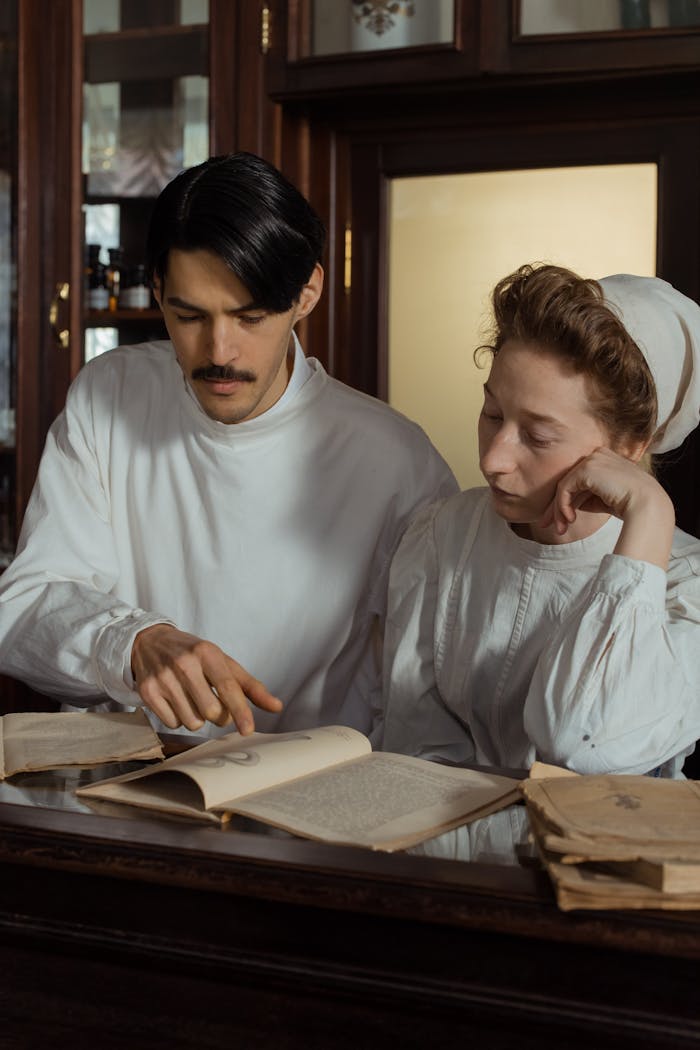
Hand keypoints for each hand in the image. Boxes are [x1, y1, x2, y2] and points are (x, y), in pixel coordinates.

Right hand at [131, 625, 282, 733]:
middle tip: (215, 704)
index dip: (240, 711)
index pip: (228, 686)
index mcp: (207, 652)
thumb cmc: (193, 654)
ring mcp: (163, 678)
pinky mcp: (147, 691)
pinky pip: (173, 723)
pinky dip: (179, 718)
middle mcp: (184, 663)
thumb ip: (250, 685)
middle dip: (219, 716)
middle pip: (211, 711)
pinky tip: (177, 701)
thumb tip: (276, 706)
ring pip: (192, 721)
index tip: (248, 729)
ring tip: (193, 699)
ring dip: (198, 718)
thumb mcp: (222, 661)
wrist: (150, 641)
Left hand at [540, 447, 674, 568]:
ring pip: (565, 486)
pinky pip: (565, 488)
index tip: (560, 520)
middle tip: (547, 525)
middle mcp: (597, 454)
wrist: (647, 505)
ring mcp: (592, 459)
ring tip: (560, 530)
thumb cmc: (630, 505)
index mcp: (605, 458)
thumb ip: (587, 496)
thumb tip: (569, 504)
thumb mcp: (604, 499)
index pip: (579, 480)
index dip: (566, 500)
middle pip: (570, 482)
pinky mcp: (587, 468)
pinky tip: (570, 519)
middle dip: (556, 506)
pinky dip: (562, 506)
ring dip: (559, 510)